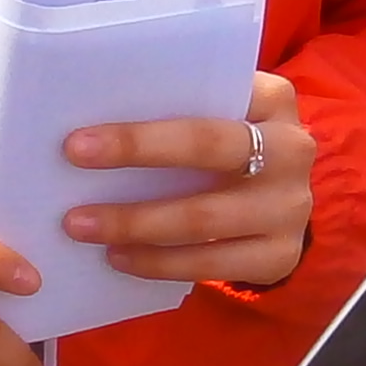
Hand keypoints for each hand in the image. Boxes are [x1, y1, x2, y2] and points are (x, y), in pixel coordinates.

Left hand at [61, 72, 313, 289]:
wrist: (282, 203)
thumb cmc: (230, 148)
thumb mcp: (221, 114)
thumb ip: (179, 104)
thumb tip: (93, 114)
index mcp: (273, 99)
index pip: (206, 100)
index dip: (143, 123)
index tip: (78, 141)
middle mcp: (292, 150)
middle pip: (207, 148)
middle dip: (136, 154)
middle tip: (73, 167)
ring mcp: (291, 208)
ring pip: (203, 218)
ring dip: (136, 224)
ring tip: (83, 226)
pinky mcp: (281, 256)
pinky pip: (211, 265)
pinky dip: (160, 264)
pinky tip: (120, 258)